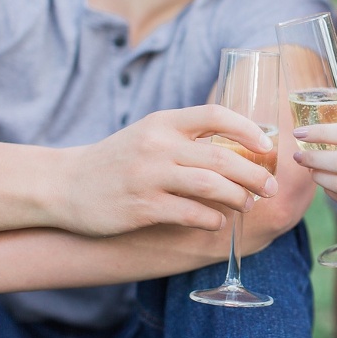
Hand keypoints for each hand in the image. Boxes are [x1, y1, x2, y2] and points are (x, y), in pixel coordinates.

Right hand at [53, 105, 278, 236]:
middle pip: (222, 156)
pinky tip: (218, 222)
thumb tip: (240, 147)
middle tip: (271, 188)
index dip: (248, 129)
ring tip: (248, 205)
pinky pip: (189, 213)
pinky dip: (211, 219)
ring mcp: (148, 176)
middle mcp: (158, 145)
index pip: (216, 115)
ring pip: (210, 185)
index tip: (268, 146)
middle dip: (255, 175)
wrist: (64, 184)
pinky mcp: (141, 207)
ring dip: (238, 198)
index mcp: (164, 121)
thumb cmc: (119, 159)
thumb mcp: (150, 134)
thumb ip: (188, 136)